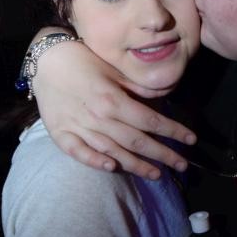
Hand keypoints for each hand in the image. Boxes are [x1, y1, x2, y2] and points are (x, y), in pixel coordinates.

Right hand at [33, 36, 195, 177]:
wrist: (46, 62)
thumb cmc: (84, 61)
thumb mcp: (115, 69)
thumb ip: (139, 87)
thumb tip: (164, 97)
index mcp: (114, 100)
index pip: (150, 121)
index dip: (173, 131)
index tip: (190, 140)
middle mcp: (99, 118)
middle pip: (137, 141)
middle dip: (163, 154)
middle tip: (182, 165)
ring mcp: (79, 128)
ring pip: (113, 152)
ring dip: (137, 165)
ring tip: (158, 175)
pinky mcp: (61, 135)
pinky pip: (80, 153)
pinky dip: (95, 162)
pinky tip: (112, 168)